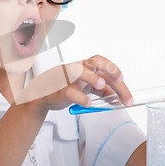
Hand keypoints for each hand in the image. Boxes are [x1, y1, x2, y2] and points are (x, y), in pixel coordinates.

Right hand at [17, 55, 132, 110]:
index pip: (103, 65)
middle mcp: (78, 69)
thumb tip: (119, 98)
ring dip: (92, 77)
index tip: (122, 80)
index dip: (113, 69)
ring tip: (102, 85)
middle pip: (95, 62)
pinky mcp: (60, 91)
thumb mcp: (87, 87)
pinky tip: (87, 103)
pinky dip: (80, 97)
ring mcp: (68, 78)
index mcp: (86, 67)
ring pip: (79, 71)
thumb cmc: (66, 87)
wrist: (42, 95)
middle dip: (109, 69)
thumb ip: (103, 91)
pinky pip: (69, 91)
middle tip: (119, 80)